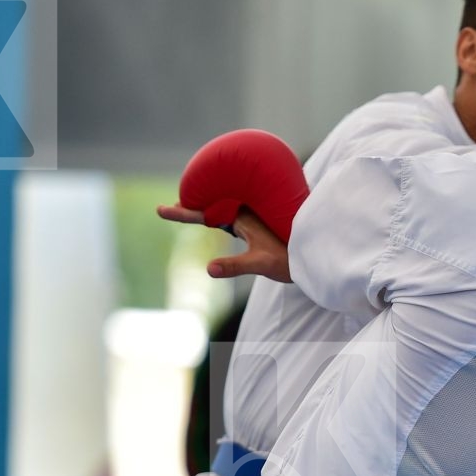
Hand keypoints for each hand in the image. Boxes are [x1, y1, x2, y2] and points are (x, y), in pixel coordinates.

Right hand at [157, 204, 291, 283]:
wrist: (315, 256)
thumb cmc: (291, 260)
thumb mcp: (261, 264)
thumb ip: (235, 266)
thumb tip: (208, 270)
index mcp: (243, 216)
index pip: (205, 213)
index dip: (182, 212)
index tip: (160, 210)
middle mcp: (248, 212)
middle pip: (213, 206)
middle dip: (192, 205)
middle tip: (170, 207)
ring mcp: (254, 217)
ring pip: (224, 209)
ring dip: (207, 208)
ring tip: (188, 207)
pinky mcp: (260, 225)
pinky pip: (234, 215)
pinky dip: (221, 215)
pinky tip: (220, 218)